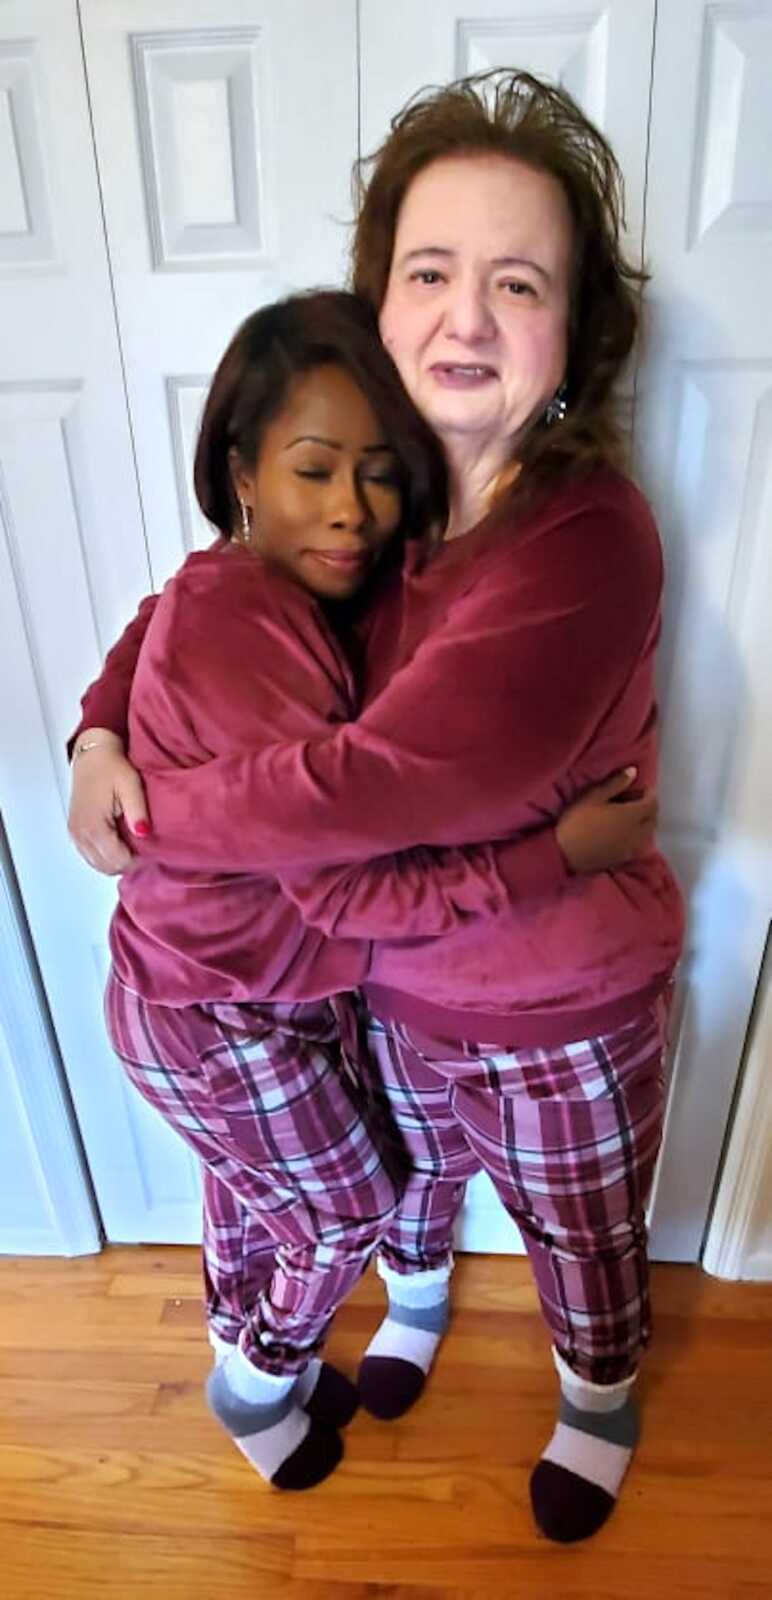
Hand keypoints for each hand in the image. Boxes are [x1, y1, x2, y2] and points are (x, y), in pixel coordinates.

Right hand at [68, 730, 149, 874]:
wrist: (92, 755)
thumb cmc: (111, 767)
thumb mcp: (130, 786)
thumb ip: (137, 811)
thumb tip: (143, 833)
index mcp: (94, 825)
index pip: (118, 860)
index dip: (137, 859)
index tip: (150, 848)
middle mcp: (80, 833)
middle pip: (107, 867)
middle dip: (127, 862)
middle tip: (142, 847)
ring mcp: (75, 834)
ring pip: (97, 865)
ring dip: (115, 860)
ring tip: (131, 844)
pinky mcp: (74, 831)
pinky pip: (90, 855)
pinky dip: (104, 855)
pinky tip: (118, 843)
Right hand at [556, 767, 657, 874]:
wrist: (565, 853)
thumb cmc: (577, 821)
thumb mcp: (593, 796)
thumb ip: (616, 783)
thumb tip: (633, 771)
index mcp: (631, 815)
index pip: (652, 803)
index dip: (649, 794)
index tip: (640, 788)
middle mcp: (637, 832)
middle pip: (653, 819)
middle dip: (649, 808)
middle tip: (635, 801)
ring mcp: (631, 848)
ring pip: (647, 834)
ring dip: (644, 824)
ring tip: (630, 817)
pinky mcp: (623, 858)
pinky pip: (638, 845)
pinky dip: (637, 836)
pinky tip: (623, 833)